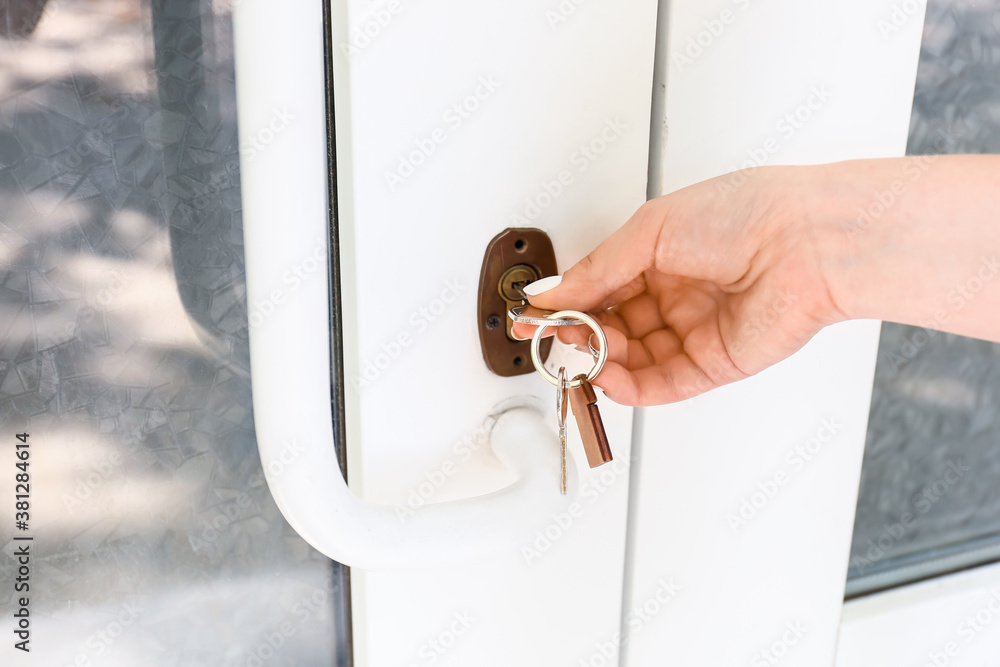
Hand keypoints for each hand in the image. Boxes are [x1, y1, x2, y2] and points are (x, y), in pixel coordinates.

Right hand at [512, 166, 843, 405]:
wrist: (808, 240)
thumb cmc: (747, 213)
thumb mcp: (651, 230)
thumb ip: (597, 270)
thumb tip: (554, 293)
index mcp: (659, 255)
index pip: (599, 288)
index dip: (565, 306)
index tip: (533, 319)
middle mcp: (675, 294)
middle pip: (610, 327)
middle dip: (579, 335)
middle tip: (554, 337)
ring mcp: (693, 331)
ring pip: (631, 359)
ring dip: (601, 360)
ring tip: (583, 352)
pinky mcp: (714, 364)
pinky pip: (662, 384)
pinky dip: (630, 386)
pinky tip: (608, 377)